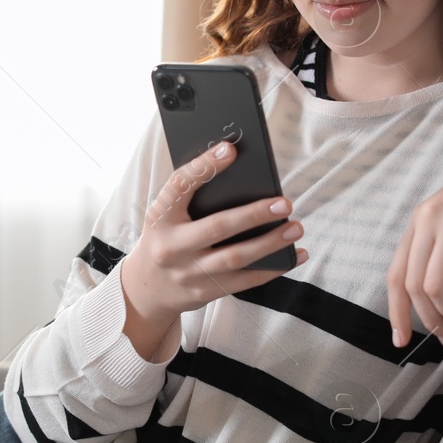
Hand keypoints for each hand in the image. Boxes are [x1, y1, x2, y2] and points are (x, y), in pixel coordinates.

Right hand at [121, 141, 308, 330]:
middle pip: (217, 227)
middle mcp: (171, 246)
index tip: (230, 150)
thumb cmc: (166, 238)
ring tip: (296, 228)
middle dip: (253, 214)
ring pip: (235, 258)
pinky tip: (294, 255)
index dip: (204, 166)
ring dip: (270, 243)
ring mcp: (188, 273)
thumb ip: (193, 197)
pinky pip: (244, 281)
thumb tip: (241, 173)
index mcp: (160, 217)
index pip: (179, 185)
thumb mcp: (166, 215)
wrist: (146, 288)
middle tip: (284, 203)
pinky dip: (273, 269)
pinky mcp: (204, 293)